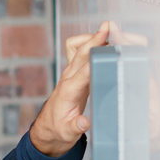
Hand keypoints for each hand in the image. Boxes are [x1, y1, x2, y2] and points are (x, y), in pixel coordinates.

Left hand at [28, 21, 114, 156]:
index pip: (84, 71)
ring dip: (92, 38)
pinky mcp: (74, 73)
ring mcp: (70, 74)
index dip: (95, 57)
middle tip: (110, 26)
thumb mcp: (68, 133)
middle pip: (81, 53)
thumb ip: (76, 127)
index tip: (106, 46)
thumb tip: (85, 122)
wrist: (49, 130)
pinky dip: (89, 43)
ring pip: (78, 48)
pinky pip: (79, 51)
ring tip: (110, 31)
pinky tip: (103, 43)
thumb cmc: (59, 131)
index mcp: (68, 91)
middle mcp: (68, 78)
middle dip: (95, 39)